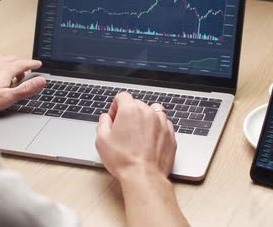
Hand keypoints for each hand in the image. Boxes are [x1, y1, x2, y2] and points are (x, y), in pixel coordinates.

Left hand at [0, 55, 44, 116]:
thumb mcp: (7, 98)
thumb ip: (25, 89)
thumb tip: (41, 81)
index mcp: (5, 70)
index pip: (23, 63)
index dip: (32, 64)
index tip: (37, 64)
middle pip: (12, 59)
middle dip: (20, 64)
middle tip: (23, 73)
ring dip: (6, 63)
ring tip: (7, 72)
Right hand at [95, 92, 187, 226]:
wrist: (144, 176)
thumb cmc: (123, 159)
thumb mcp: (102, 140)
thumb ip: (102, 123)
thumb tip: (105, 118)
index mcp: (130, 110)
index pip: (122, 96)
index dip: (115, 107)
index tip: (114, 118)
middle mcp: (148, 112)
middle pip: (138, 104)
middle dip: (129, 114)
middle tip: (124, 130)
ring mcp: (162, 123)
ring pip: (153, 112)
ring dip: (145, 118)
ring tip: (139, 133)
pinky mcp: (170, 134)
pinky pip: (164, 124)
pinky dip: (157, 128)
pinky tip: (150, 140)